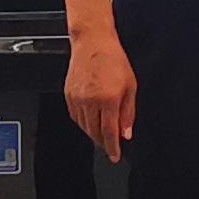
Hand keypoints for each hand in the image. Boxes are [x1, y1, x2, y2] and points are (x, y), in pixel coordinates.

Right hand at [65, 27, 135, 162]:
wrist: (93, 42)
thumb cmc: (113, 59)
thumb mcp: (130, 86)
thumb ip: (128, 113)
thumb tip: (126, 132)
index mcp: (108, 98)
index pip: (109, 132)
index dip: (112, 148)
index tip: (115, 156)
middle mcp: (90, 100)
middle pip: (94, 133)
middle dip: (103, 142)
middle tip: (111, 143)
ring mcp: (77, 98)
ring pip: (84, 127)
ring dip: (93, 132)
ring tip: (102, 130)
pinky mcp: (68, 95)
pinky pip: (75, 117)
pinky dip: (83, 122)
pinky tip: (91, 118)